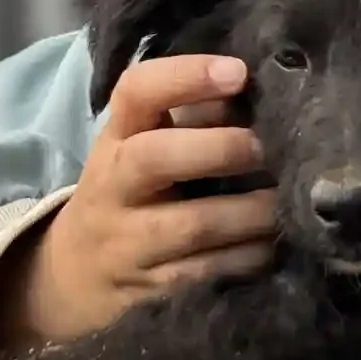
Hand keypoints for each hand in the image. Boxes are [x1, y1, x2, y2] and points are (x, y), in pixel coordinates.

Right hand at [0, 54, 277, 353]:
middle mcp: (115, 187)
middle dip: (219, 149)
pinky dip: (249, 256)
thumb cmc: (128, 195)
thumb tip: (258, 91)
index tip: (238, 71)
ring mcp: (130, 242)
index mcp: (116, 140)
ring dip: (250, 211)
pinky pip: (208, 271)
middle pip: (154, 158)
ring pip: (192, 224)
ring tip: (289, 198)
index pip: (136, 93)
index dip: (185, 76)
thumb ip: (193, 119)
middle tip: (267, 147)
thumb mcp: (141, 149)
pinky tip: (275, 243)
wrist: (71, 277)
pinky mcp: (153, 288)